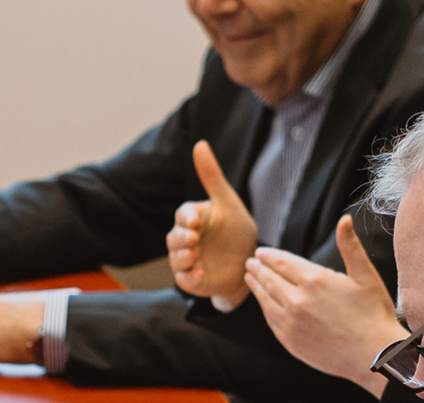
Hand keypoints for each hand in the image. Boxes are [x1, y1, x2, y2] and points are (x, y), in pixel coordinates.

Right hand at [167, 141, 258, 303]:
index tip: (195, 220)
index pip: (183, 214)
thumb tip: (200, 144)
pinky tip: (199, 274)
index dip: (186, 217)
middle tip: (193, 239)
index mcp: (194, 218)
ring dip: (181, 257)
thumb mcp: (227, 201)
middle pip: (174, 237)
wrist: (248, 262)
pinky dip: (188, 278)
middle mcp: (187, 238)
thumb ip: (211, 176)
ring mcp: (188, 260)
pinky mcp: (193, 279)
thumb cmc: (235, 229)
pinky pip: (184, 280)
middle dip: (181, 238)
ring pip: (176, 258)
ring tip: (193, 255)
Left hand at [243, 216, 405, 392]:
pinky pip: (270, 319)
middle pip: (269, 279)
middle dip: (258, 268)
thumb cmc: (374, 314)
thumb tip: (344, 219)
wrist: (375, 356)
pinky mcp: (289, 341)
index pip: (282, 262)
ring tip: (250, 277)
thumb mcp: (365, 275)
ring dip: (256, 286)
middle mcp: (297, 300)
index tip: (261, 252)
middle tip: (251, 262)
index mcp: (314, 280)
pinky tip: (264, 302)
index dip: (269, 256)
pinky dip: (264, 307)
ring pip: (265, 299)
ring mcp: (290, 322)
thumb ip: (350, 246)